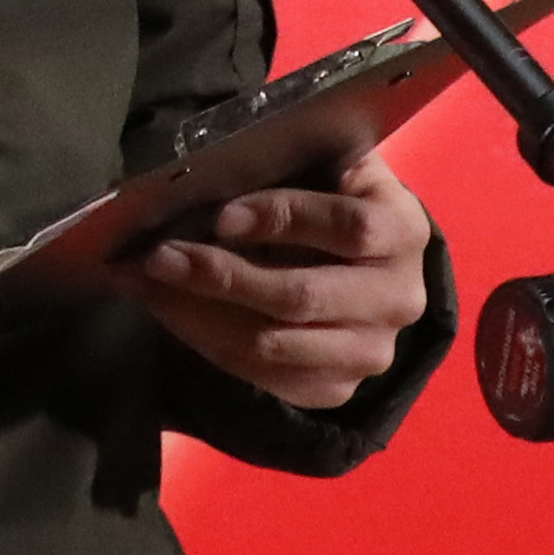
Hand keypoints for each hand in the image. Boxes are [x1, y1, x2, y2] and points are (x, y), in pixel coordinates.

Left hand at [134, 149, 433, 407]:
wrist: (374, 271)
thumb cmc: (338, 201)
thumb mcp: (333, 168)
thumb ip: (293, 164)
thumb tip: (212, 170)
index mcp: (404, 232)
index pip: (349, 227)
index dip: (285, 219)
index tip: (223, 216)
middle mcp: (398, 300)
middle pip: (302, 296)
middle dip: (222, 276)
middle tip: (160, 256)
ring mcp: (369, 353)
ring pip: (271, 345)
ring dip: (198, 315)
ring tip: (149, 284)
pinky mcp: (337, 390)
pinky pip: (261, 376)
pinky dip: (205, 344)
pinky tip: (169, 312)